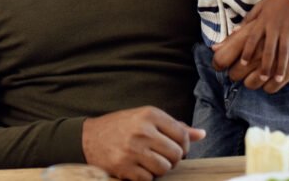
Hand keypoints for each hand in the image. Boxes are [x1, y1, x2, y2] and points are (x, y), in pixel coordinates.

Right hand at [82, 107, 204, 180]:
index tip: (174, 147)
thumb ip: (173, 126)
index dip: (183, 146)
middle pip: (176, 154)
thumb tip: (202, 134)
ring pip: (165, 168)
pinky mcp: (124, 166)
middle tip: (160, 156)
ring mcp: (133, 149)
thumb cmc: (120, 127)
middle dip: (171, 159)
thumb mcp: (145, 119)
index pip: (182, 135)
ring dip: (159, 169)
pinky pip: (148, 179)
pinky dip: (145, 177)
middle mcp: (142, 130)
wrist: (87, 138)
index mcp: (149, 114)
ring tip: (148, 162)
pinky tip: (136, 167)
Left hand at [231, 0, 288, 83]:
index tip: (242, 63)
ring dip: (280, 66)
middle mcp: (274, 28)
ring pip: (283, 52)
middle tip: (261, 78)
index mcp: (262, 22)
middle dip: (265, 65)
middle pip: (268, 49)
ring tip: (277, 79)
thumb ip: (248, 20)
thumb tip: (235, 31)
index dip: (247, 51)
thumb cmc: (276, 1)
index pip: (252, 39)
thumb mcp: (259, 7)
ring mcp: (287, 30)